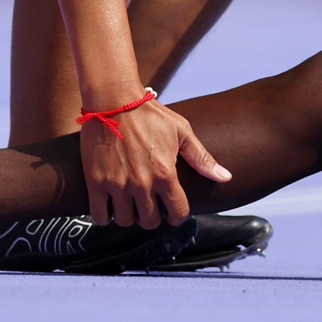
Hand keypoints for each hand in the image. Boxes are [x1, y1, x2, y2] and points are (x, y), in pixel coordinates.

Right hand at [78, 98, 230, 229]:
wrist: (114, 101)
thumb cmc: (150, 115)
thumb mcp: (181, 132)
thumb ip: (202, 158)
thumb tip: (226, 177)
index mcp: (165, 174)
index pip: (177, 212)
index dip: (178, 216)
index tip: (174, 213)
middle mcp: (142, 184)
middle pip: (149, 221)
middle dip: (153, 217)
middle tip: (151, 207)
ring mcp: (117, 184)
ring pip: (125, 220)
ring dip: (129, 216)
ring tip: (131, 205)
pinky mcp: (96, 182)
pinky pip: (98, 215)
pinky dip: (105, 216)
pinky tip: (110, 208)